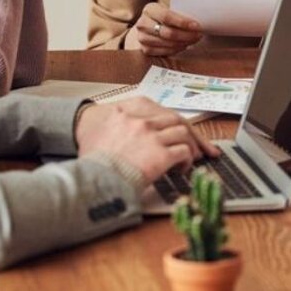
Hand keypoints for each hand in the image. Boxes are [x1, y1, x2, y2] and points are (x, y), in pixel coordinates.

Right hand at [75, 97, 220, 181]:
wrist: (91, 178)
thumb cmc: (92, 161)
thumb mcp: (99, 133)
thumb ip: (119, 127)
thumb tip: (130, 137)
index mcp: (128, 111)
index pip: (160, 111)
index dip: (174, 122)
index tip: (181, 130)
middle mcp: (142, 121)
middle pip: (177, 120)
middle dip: (191, 133)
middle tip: (200, 146)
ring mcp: (152, 136)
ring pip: (184, 134)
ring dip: (190, 146)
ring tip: (190, 158)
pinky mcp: (160, 154)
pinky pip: (184, 152)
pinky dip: (187, 160)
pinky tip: (181, 168)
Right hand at [124, 2, 202, 55]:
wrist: (151, 27)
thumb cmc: (166, 17)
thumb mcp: (171, 10)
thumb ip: (181, 11)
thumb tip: (202, 15)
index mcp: (150, 9)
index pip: (166, 16)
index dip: (183, 22)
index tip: (197, 26)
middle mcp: (142, 23)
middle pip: (168, 32)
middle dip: (187, 35)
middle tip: (199, 35)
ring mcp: (142, 37)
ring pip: (167, 43)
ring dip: (184, 43)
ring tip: (193, 40)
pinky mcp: (145, 49)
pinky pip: (164, 52)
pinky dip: (176, 49)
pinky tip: (184, 46)